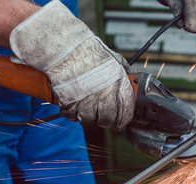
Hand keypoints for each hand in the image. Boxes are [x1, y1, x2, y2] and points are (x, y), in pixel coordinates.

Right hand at [9, 0, 133, 130]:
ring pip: (90, 121)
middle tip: (103, 116)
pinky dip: (74, 113)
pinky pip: (73, 117)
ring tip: (87, 108)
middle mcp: (104, 95)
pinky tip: (75, 104)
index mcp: (118, 85)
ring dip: (89, 117)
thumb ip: (124, 72)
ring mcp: (86, 101)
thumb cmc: (88, 51)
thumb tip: (130, 78)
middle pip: (108, 120)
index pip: (126, 113)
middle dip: (107, 120)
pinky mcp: (70, 103)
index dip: (123, 119)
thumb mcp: (114, 59)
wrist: (65, 48)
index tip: (121, 121)